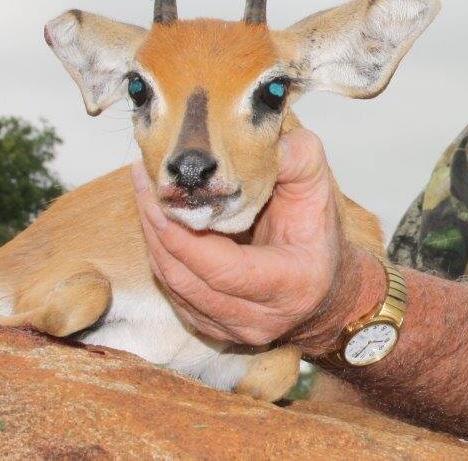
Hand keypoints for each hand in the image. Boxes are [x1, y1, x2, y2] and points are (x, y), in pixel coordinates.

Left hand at [131, 128, 367, 348]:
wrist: (322, 281)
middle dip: (159, 229)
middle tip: (146, 179)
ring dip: (153, 238)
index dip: (188, 240)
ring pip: (174, 286)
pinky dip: (160, 252)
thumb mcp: (317, 187)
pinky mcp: (208, 326)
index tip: (166, 198)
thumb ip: (295, 159)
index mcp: (291, 285)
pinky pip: (172, 289)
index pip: (227, 272)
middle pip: (189, 280)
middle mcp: (259, 319)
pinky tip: (156, 217)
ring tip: (145, 190)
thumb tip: (258, 139)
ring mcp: (231, 328)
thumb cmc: (317, 231)